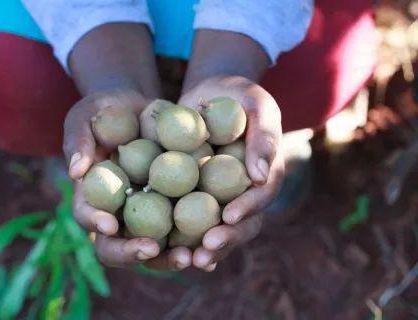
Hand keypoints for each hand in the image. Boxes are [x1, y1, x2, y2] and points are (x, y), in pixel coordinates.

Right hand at [63, 90, 191, 268]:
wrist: (139, 109)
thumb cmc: (105, 110)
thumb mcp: (86, 116)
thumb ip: (79, 140)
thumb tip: (75, 172)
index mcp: (92, 194)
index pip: (86, 215)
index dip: (95, 223)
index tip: (111, 224)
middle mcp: (116, 211)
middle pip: (117, 245)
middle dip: (133, 252)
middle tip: (153, 249)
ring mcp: (146, 213)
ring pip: (152, 247)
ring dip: (168, 257)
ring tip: (190, 256)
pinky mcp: (172, 207)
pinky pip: (182, 230)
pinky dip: (195, 241)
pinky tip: (212, 244)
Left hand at [178, 76, 284, 270]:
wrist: (209, 95)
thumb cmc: (238, 95)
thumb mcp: (256, 104)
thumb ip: (264, 136)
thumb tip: (259, 177)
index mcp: (263, 175)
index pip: (260, 196)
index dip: (248, 208)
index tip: (229, 216)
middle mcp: (242, 192)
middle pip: (240, 223)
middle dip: (226, 238)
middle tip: (207, 249)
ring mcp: (218, 197)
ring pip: (215, 228)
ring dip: (202, 247)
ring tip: (187, 260)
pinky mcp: (193, 196)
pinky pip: (188, 219)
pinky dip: (180, 236)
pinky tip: (165, 249)